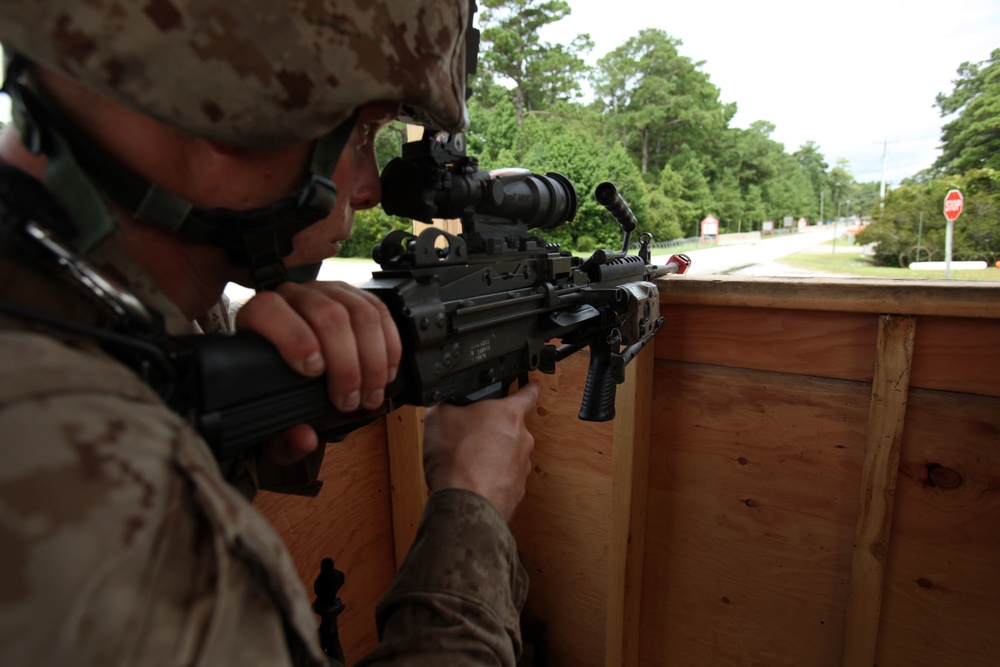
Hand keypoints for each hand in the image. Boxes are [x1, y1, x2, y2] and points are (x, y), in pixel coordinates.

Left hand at [235, 280, 401, 463]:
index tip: (313, 372)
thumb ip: (281, 440)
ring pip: (360, 313)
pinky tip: (385, 374)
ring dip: (373, 360)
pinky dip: (390, 348)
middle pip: (328, 315)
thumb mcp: (272, 423)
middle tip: (350, 402)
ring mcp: (326, 292)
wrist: (295, 372)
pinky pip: (380, 312)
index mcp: (258, 319)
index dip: (294, 339)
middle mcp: (292, 297)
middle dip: (347, 364)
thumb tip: (305, 438)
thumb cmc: (279, 393)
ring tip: (371, 395)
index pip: (268, 310)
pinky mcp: (355, 296)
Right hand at [422, 382, 540, 519]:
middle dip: (492, 429)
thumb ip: (448, 404)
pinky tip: (471, 479)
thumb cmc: (457, 459)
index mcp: (509, 414)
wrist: (465, 502)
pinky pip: (503, 476)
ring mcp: (522, 466)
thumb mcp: (438, 417)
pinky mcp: (517, 490)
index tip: (531, 386)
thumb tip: (445, 403)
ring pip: (507, 454)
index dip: (528, 387)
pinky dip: (490, 476)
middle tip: (469, 435)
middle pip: (510, 427)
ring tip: (466, 461)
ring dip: (491, 455)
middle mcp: (522, 439)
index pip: (528, 393)